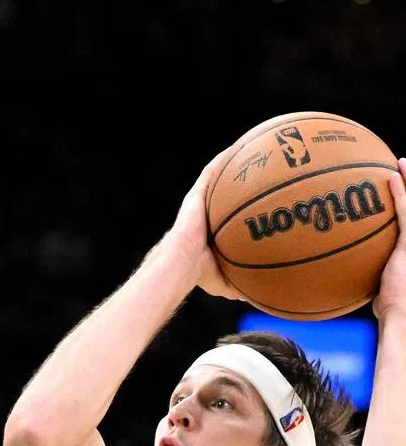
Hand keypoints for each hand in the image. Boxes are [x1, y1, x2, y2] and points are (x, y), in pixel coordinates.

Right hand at [164, 146, 249, 302]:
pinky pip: (212, 171)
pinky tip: (241, 146)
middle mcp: (206, 214)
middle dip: (242, 180)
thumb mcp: (225, 282)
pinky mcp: (196, 194)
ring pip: (219, 178)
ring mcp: (200, 202)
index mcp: (212, 231)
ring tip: (255, 147)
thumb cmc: (199, 274)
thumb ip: (242, 286)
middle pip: (226, 192)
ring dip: (235, 163)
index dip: (243, 206)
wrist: (180, 264)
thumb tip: (261, 299)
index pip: (229, 215)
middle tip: (264, 170)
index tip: (261, 200)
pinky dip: (226, 158)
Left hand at [373, 157, 405, 319]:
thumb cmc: (389, 307)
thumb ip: (368, 271)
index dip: (402, 202)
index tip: (393, 186)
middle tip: (401, 166)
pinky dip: (399, 195)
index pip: (405, 220)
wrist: (400, 314)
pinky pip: (404, 213)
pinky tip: (390, 180)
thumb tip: (345, 272)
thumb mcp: (378, 284)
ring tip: (399, 164)